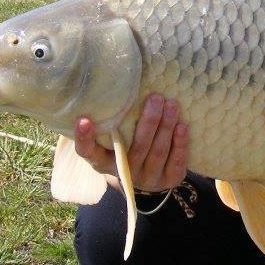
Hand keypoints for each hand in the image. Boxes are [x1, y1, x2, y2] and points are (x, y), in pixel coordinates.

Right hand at [73, 94, 188, 192]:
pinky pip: (175, 163)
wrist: (149, 178)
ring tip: (171, 105)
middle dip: (148, 122)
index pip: (88, 153)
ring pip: (158, 153)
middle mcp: (124, 173)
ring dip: (165, 127)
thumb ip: (114, 120)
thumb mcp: (115, 138)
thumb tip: (120, 83)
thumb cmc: (127, 147)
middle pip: (136, 148)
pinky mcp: (168, 181)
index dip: (84, 138)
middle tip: (155, 98)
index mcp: (103, 161)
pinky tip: (182, 127)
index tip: (83, 119)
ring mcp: (147, 179)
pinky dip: (179, 144)